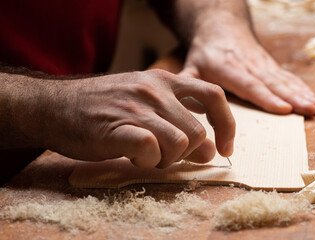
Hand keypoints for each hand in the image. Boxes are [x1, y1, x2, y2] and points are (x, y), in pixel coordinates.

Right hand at [34, 70, 234, 167]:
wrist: (55, 106)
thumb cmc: (104, 107)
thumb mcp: (145, 101)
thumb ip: (179, 120)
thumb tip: (211, 150)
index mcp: (164, 80)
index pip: (213, 96)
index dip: (226, 125)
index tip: (224, 147)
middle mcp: (154, 90)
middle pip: (197, 133)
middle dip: (186, 153)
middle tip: (163, 154)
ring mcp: (136, 108)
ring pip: (180, 144)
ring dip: (165, 159)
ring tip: (145, 154)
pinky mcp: (117, 128)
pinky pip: (151, 150)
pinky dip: (147, 160)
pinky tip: (132, 155)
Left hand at [180, 27, 314, 115]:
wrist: (219, 26)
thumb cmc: (205, 52)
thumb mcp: (191, 66)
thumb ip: (188, 85)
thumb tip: (183, 107)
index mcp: (228, 69)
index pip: (249, 85)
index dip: (266, 97)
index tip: (283, 108)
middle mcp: (248, 66)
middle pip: (272, 83)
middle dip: (291, 97)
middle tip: (307, 109)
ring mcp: (260, 64)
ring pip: (282, 79)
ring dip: (300, 92)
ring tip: (314, 105)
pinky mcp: (268, 65)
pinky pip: (286, 76)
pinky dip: (300, 86)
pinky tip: (311, 96)